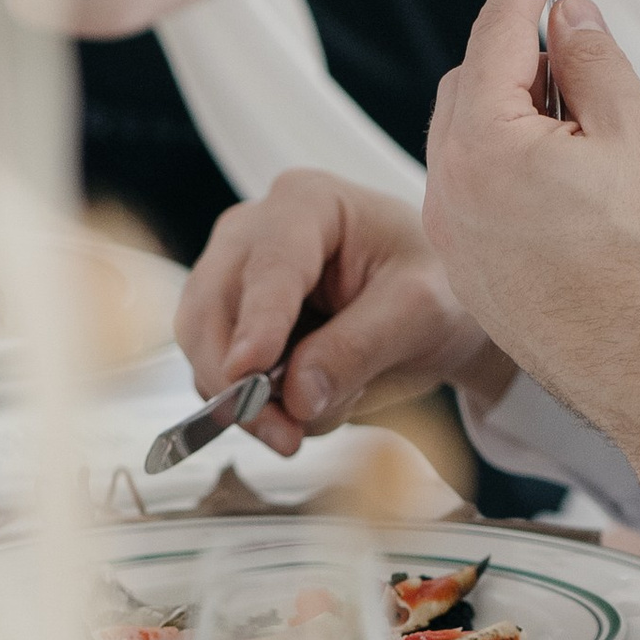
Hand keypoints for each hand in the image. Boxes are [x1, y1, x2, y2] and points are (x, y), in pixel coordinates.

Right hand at [175, 172, 504, 457]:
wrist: (435, 306)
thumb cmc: (435, 286)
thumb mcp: (420, 313)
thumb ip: (359, 349)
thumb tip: (296, 398)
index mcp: (307, 203)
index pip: (269, 266)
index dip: (256, 323)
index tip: (247, 373)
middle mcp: (254, 232)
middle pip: (211, 307)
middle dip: (237, 379)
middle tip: (285, 436)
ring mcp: (234, 278)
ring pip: (204, 348)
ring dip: (248, 401)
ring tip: (317, 418)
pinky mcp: (231, 324)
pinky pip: (219, 376)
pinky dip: (255, 406)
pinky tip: (307, 407)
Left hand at [422, 0, 639, 522]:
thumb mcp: (639, 131)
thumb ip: (593, 59)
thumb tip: (566, 16)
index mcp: (483, 145)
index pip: (498, 30)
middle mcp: (448, 193)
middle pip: (473, 88)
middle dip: (523, 58)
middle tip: (585, 55)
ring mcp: (456, 242)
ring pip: (474, 146)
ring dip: (521, 121)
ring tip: (593, 137)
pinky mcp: (476, 280)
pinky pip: (481, 199)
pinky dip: (516, 174)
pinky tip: (574, 191)